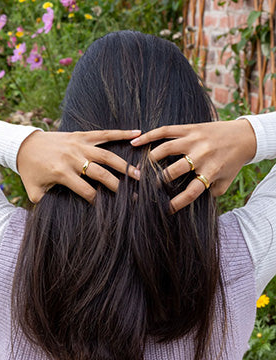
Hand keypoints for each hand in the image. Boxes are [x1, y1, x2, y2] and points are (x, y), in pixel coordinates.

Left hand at [17, 129, 140, 202]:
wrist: (23, 144)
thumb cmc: (30, 170)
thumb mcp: (34, 192)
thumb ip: (47, 204)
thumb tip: (61, 216)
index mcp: (61, 173)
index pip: (86, 191)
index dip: (98, 201)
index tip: (108, 208)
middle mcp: (72, 158)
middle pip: (100, 174)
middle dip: (117, 185)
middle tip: (132, 194)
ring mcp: (78, 145)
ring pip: (106, 155)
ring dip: (124, 164)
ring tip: (139, 174)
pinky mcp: (81, 135)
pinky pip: (104, 134)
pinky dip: (120, 133)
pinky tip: (136, 133)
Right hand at [131, 119, 255, 212]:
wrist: (244, 136)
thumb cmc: (233, 162)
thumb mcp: (226, 182)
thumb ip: (211, 193)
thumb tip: (191, 201)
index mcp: (211, 171)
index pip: (191, 192)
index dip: (177, 203)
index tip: (166, 209)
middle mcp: (201, 156)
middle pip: (174, 170)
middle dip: (158, 181)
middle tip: (149, 187)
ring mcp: (194, 140)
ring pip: (166, 149)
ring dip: (151, 160)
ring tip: (140, 168)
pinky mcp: (189, 128)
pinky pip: (165, 131)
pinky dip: (149, 136)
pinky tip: (136, 142)